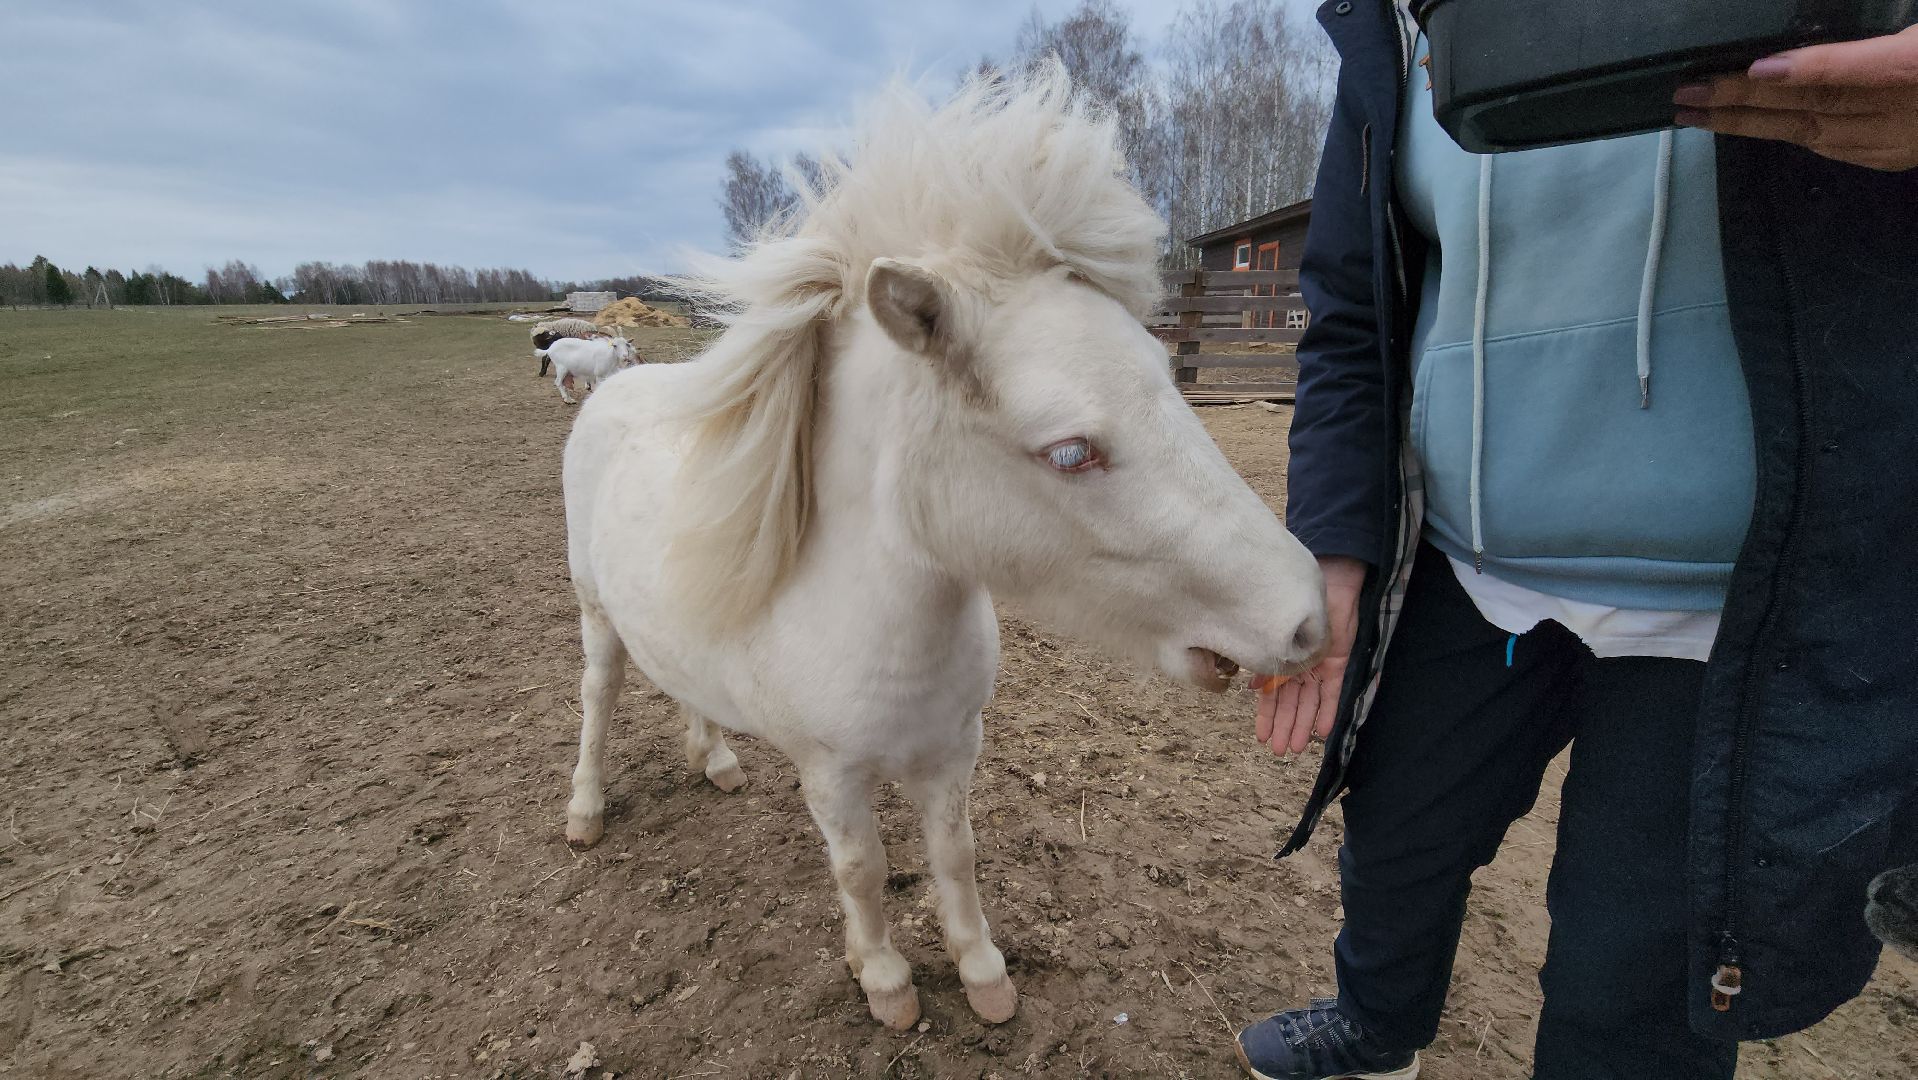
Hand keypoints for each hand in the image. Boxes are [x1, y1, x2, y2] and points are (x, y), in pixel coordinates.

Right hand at [1253, 556, 1364, 757]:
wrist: (1328, 581)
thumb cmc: (1293, 601)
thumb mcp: (1274, 632)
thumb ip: (1267, 662)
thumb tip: (1254, 688)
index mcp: (1281, 659)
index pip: (1272, 695)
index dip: (1268, 716)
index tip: (1261, 736)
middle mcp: (1299, 667)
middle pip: (1291, 703)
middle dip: (1285, 727)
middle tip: (1278, 751)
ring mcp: (1319, 667)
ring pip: (1310, 702)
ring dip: (1303, 724)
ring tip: (1296, 748)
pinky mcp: (1338, 665)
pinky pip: (1333, 692)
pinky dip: (1328, 711)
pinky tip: (1322, 731)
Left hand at [1673, 25, 1917, 171]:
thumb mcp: (1916, 38)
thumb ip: (1869, 48)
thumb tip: (1799, 55)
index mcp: (1911, 71)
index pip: (1847, 72)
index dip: (1802, 71)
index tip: (1755, 67)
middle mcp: (1900, 113)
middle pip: (1810, 107)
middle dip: (1742, 102)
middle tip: (1687, 95)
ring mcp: (1895, 141)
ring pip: (1809, 132)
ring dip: (1748, 124)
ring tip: (1698, 113)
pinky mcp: (1893, 156)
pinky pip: (1830, 147)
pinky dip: (1789, 135)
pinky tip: (1755, 128)